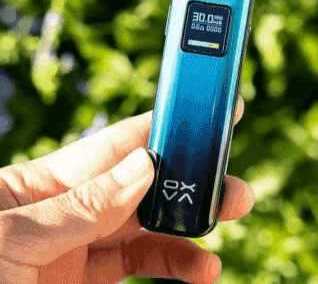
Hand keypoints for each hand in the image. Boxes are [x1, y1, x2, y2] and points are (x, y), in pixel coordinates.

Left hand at [0, 97, 253, 283]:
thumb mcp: (10, 240)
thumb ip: (81, 206)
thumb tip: (144, 166)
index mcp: (38, 186)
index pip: (113, 146)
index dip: (163, 126)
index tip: (207, 113)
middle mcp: (63, 214)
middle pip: (141, 188)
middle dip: (190, 182)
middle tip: (232, 184)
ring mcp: (74, 252)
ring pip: (146, 231)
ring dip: (190, 228)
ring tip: (224, 227)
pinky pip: (136, 267)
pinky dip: (173, 265)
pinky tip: (200, 268)